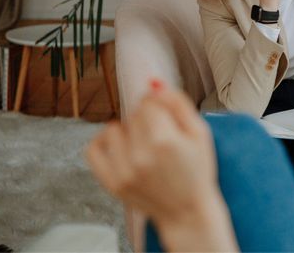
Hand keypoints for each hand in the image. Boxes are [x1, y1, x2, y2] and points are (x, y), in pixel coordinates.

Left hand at [85, 79, 236, 250]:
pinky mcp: (111, 183)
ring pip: (113, 128)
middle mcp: (141, 156)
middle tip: (162, 138)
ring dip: (127, 131)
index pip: (148, 102)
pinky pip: (92, 149)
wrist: (187, 211)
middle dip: (147, 120)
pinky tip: (121, 147)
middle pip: (133, 114)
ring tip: (143, 145)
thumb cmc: (198, 171)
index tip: (169, 121)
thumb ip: (178, 103)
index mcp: (165, 141)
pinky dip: (104, 143)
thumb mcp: (201, 133)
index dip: (161, 107)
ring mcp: (123, 171)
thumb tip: (153, 83)